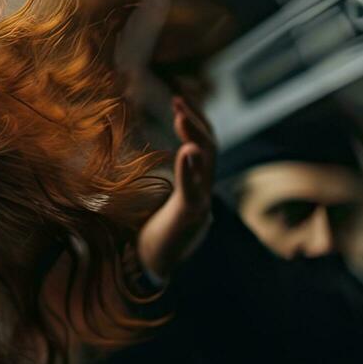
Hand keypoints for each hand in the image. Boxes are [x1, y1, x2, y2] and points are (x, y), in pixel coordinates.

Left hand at [137, 96, 215, 280]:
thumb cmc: (152, 232)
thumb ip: (161, 178)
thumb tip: (153, 154)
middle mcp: (203, 190)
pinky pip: (193, 190)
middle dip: (196, 122)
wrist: (153, 266)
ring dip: (195, 138)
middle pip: (210, 147)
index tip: (179, 98)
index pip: (203, 144)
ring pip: (207, 165)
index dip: (196, 120)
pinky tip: (186, 151)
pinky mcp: (190, 217)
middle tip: (178, 100)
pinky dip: (190, 170)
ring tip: (181, 117)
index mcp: (196, 183)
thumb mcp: (157, 197)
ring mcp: (200, 203)